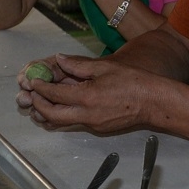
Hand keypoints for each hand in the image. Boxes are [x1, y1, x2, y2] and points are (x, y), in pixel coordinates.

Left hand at [22, 54, 161, 133]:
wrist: (155, 102)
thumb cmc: (135, 82)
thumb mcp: (106, 67)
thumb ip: (79, 65)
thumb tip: (59, 59)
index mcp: (87, 97)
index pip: (54, 94)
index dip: (41, 87)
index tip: (34, 81)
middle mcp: (87, 114)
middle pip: (52, 114)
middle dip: (38, 105)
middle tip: (34, 95)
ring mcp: (93, 124)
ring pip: (62, 122)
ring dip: (49, 113)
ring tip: (44, 102)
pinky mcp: (100, 129)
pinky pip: (76, 123)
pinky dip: (65, 115)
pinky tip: (66, 106)